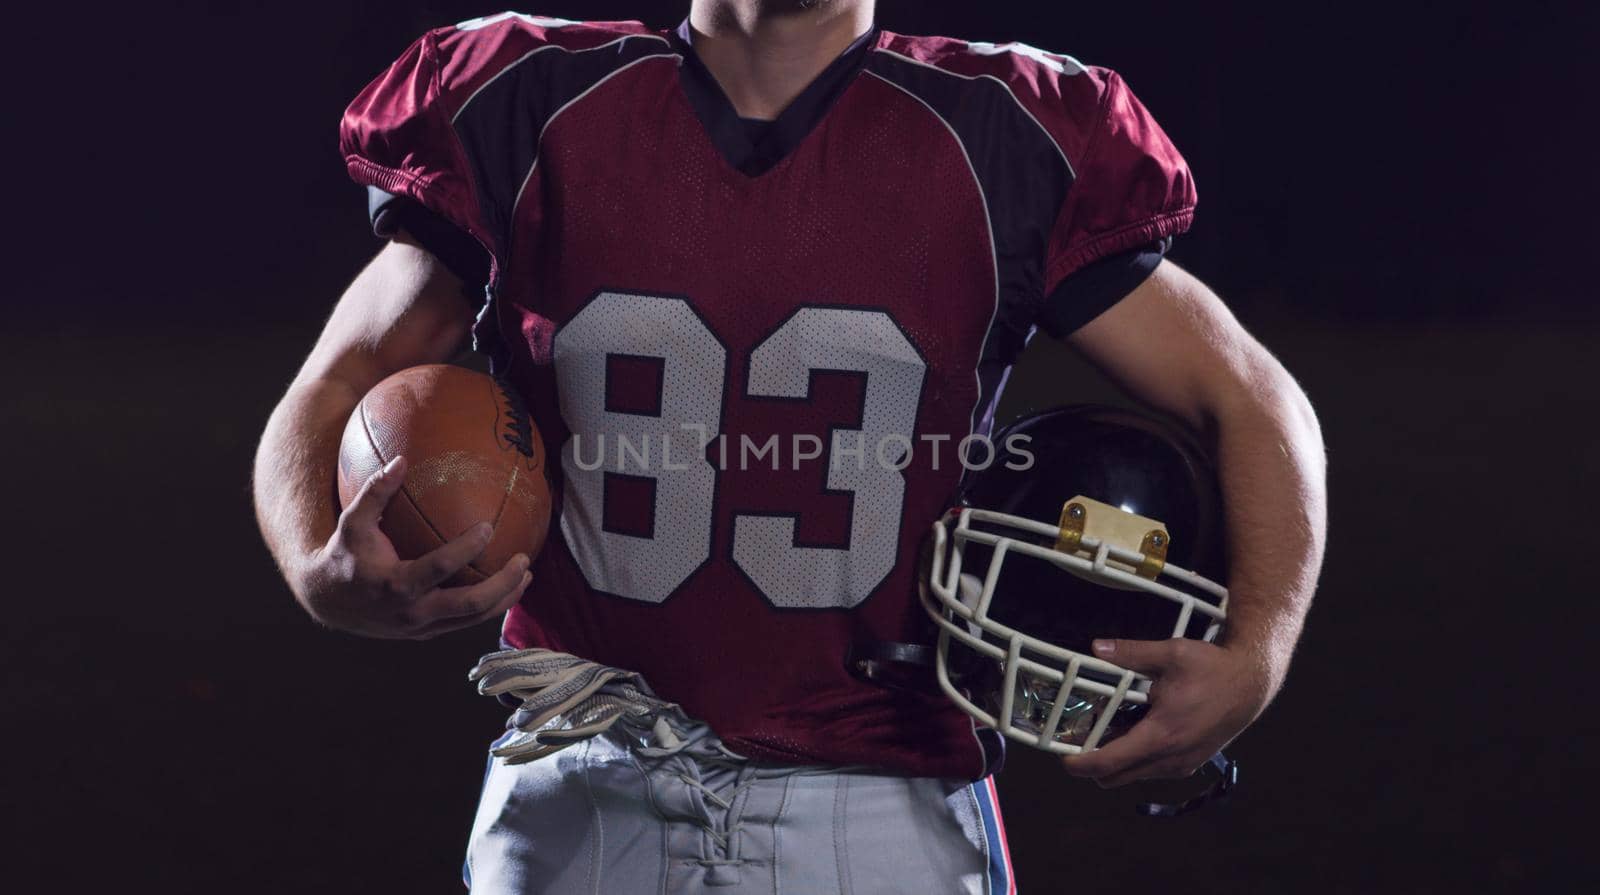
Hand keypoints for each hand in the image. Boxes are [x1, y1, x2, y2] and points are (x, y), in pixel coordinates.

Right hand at [296, 456, 530, 639]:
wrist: (327, 602)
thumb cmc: (344, 554)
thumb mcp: (353, 522)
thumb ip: (375, 491)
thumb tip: (401, 459)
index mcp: (396, 585)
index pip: (439, 568)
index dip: (466, 549)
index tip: (487, 528)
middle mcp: (411, 612)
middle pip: (468, 605)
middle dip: (502, 585)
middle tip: (524, 561)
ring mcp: (421, 628)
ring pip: (472, 619)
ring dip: (504, 598)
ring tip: (526, 575)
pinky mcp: (426, 634)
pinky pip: (464, 622)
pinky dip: (489, 606)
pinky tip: (507, 586)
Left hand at [1060, 637, 1272, 787]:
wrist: (1251, 684)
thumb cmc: (1212, 668)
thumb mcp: (1171, 654)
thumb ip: (1132, 653)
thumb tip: (1097, 647)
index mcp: (1161, 735)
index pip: (1110, 763)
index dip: (1081, 765)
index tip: (1063, 758)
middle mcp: (1170, 758)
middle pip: (1115, 778)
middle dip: (1092, 765)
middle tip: (1079, 740)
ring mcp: (1181, 765)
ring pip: (1133, 776)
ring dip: (1115, 763)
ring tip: (1106, 731)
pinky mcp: (1188, 764)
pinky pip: (1151, 771)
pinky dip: (1135, 760)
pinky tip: (1133, 732)